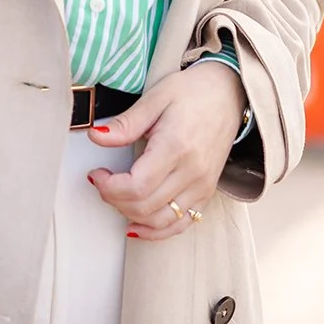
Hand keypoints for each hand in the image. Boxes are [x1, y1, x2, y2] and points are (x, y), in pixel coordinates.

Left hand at [85, 62, 245, 240]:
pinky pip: (182, 224)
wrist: (227, 94)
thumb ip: (125, 123)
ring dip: (132, 215)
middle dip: (114, 200)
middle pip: (146, 207)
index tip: (96, 174)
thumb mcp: (154, 98)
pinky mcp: (206, 193)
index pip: (137, 186)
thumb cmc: (191, 92)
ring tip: (116, 197)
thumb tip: (96, 137)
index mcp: (175, 147)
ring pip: (161, 221)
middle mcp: (192, 173)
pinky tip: (138, 224)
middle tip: (101, 182)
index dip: (109, 187)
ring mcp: (202, 186)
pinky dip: (157, 230)